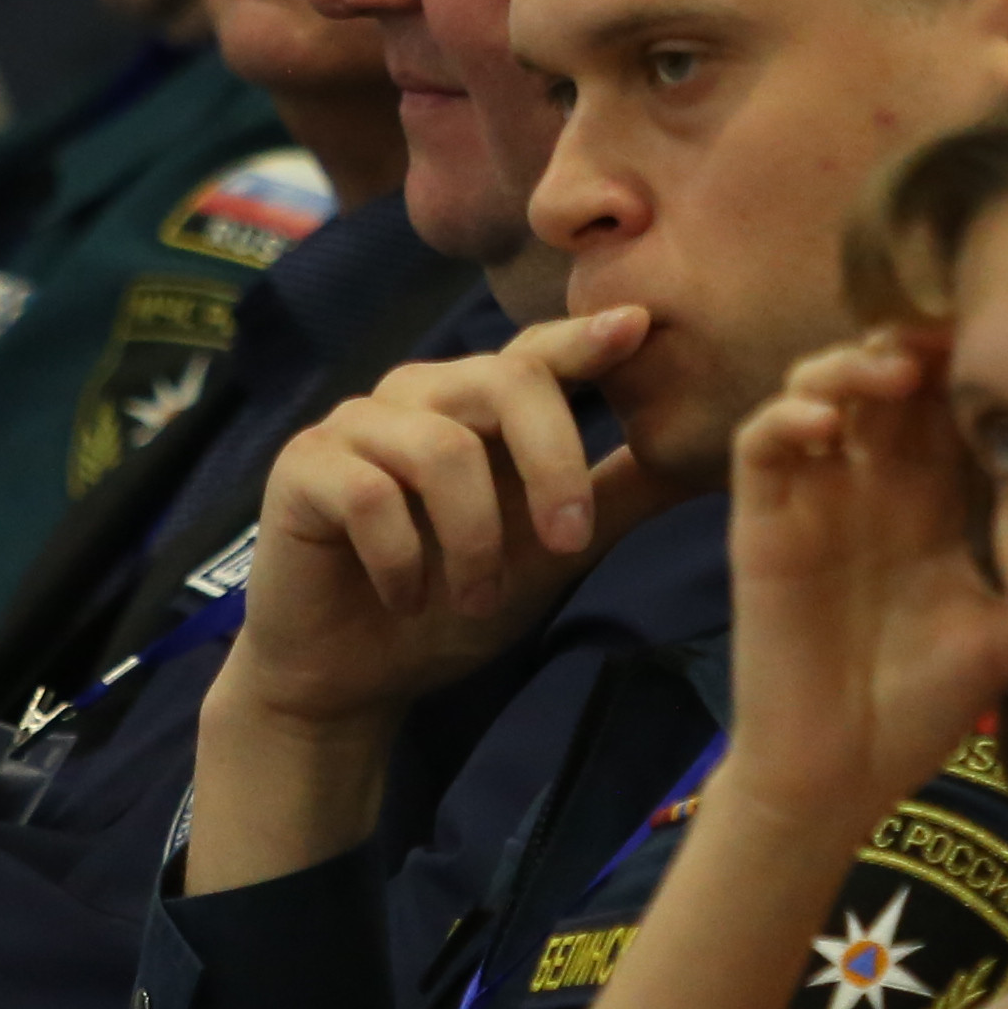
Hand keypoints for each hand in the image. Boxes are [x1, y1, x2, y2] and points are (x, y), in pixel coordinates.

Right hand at [230, 308, 680, 727]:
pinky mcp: (302, 468)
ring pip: (443, 448)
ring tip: (476, 600)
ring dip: (475, 540)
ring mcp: (356, 425)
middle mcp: (419, 395)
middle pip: (503, 381)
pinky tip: (407, 599)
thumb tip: (704, 459)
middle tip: (568, 542)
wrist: (350, 680)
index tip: (638, 328)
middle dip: (552, 462)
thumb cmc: (451, 606)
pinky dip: (405, 560)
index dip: (585, 338)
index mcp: (479, 404)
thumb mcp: (550, 557)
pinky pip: (373, 496)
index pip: (539, 353)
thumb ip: (614, 500)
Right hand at [724, 332, 1007, 837]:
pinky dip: (787, 418)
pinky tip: (826, 427)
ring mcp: (815, 500)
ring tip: (893, 371)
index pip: (947, 398)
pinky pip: (762, 445)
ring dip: (850, 363)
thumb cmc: (918, 706)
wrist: (842, 778)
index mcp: (930, 497)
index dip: (973, 358)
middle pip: (886, 372)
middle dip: (918, 338)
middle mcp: (871, 484)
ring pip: (817, 386)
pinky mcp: (763, 527)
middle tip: (955, 329)